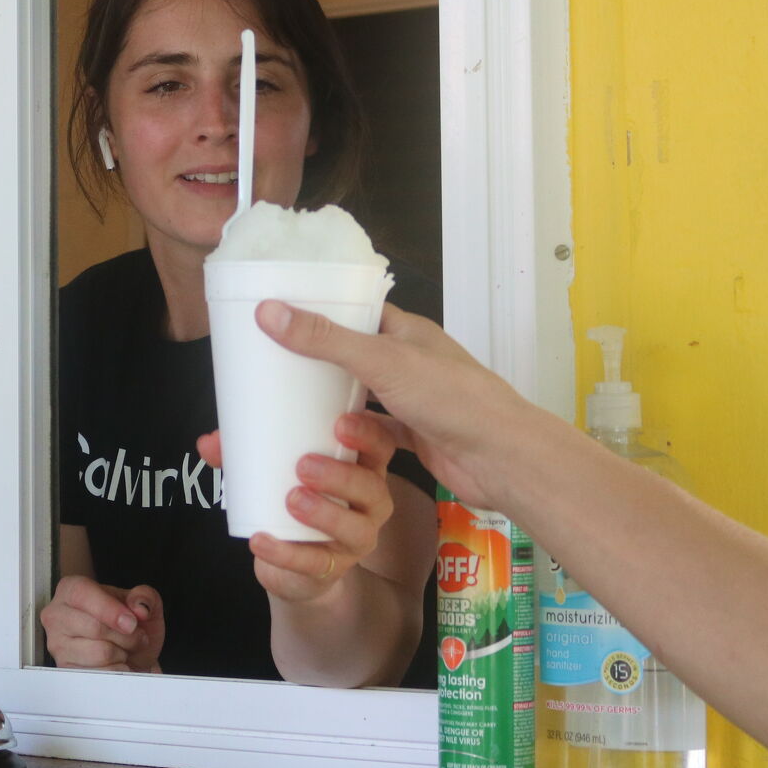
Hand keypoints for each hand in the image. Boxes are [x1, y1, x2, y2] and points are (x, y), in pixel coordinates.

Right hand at [40, 575, 164, 671]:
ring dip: (123, 653)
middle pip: (94, 628)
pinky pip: (100, 674)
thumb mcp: (142, 602)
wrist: (129, 651)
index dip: (110, 610)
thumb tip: (140, 609)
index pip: (83, 595)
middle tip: (136, 635)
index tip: (132, 623)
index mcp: (70, 589)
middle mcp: (57, 615)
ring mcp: (57, 644)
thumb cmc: (128, 622)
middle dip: (126, 636)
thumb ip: (144, 597)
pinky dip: (117, 670)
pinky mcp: (66, 669)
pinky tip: (116, 661)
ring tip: (124, 648)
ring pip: (100, 653)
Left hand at [195, 426, 397, 603]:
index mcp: (362, 469)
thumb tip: (208, 442)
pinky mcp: (332, 569)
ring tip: (292, 499)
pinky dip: (287, 553)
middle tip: (303, 465)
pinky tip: (262, 541)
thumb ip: (243, 455)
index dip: (368, 434)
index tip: (340, 423)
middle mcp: (370, 504)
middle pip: (372, 487)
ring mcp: (356, 539)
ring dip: (325, 513)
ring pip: (356, 528)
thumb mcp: (272, 474)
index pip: (381, 447)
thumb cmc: (290, 501)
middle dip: (341, 475)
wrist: (292, 566)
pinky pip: (316, 564)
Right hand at [252, 300, 575, 513]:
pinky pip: (372, 434)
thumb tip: (268, 311)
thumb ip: (325, 339)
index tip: (278, 314)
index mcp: (406, 331)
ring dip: (331, 404)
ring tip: (285, 406)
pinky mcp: (413, 437)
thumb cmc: (451, 398)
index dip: (320, 309)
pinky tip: (322, 443)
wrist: (498, 458)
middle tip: (270, 365)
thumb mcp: (381, 361)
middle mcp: (409, 362)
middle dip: (317, 363)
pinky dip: (350, 438)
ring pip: (361, 397)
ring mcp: (412, 401)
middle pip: (353, 356)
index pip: (357, 310)